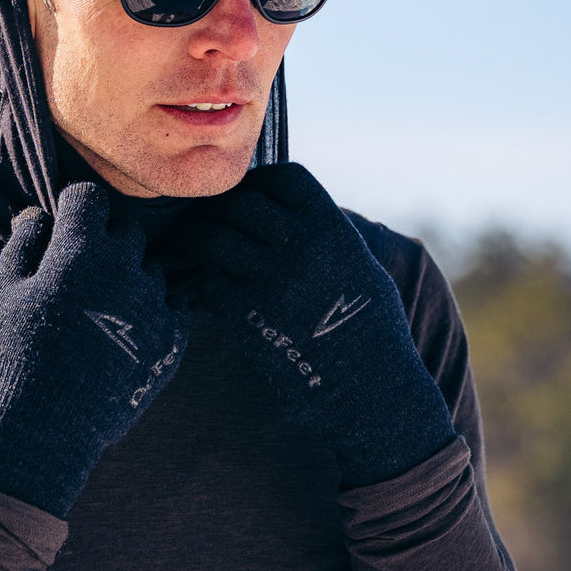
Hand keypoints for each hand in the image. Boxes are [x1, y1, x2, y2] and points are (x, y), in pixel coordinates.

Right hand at [0, 181, 186, 516]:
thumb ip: (20, 246)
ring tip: (103, 307)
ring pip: (150, 267)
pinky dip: (154, 309)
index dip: (74, 207)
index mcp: (80, 249)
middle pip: (126, 229)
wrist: (46, 429)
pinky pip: (172, 305)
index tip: (65, 224)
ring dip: (130, 276)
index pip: (89, 197)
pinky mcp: (172, 337)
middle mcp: (125, 267)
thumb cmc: (12, 356)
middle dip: (104, 239)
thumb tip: (35, 213)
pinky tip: (129, 327)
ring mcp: (153, 302)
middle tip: (81, 269)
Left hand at [183, 163, 453, 485]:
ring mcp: (266, 280)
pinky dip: (205, 280)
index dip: (262, 182)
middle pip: (240, 203)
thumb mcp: (359, 265)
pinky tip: (215, 289)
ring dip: (202, 240)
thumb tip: (285, 211)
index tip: (253, 195)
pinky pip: (207, 280)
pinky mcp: (241, 315)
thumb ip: (322, 232)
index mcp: (331, 229)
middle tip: (217, 222)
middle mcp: (297, 247)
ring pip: (211, 237)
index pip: (282, 177)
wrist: (368, 392)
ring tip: (202, 249)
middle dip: (225, 209)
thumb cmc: (369, 329)